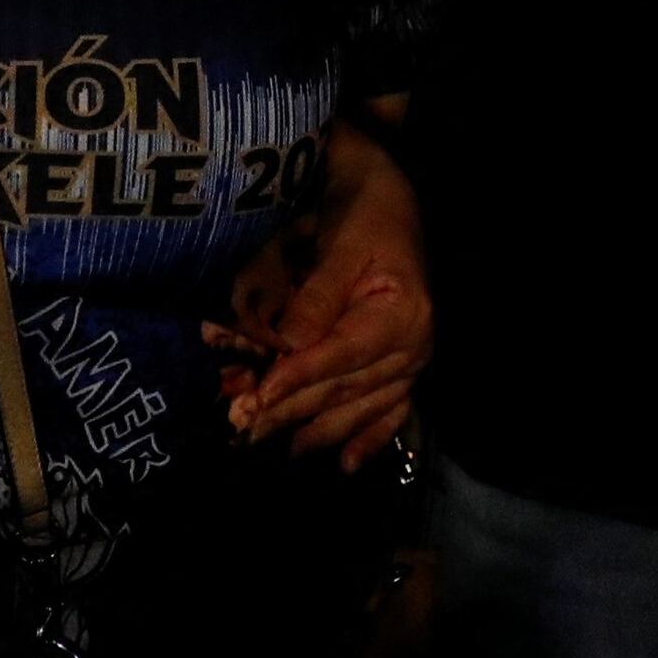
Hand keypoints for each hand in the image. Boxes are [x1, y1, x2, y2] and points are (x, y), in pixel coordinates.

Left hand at [210, 122, 429, 464]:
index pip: (342, 355)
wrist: (388, 193)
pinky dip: (368, 436)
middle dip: (291, 409)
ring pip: (358, 405)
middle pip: (344, 387)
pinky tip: (348, 465)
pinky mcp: (402, 364)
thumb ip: (318, 297)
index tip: (258, 397)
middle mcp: (414, 345)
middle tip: (243, 427)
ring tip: (275, 446)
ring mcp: (410, 359)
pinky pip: (389, 410)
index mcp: (403, 313)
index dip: (298, 377)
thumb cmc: (364, 211)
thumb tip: (288, 346)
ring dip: (314, 428)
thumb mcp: (343, 242)